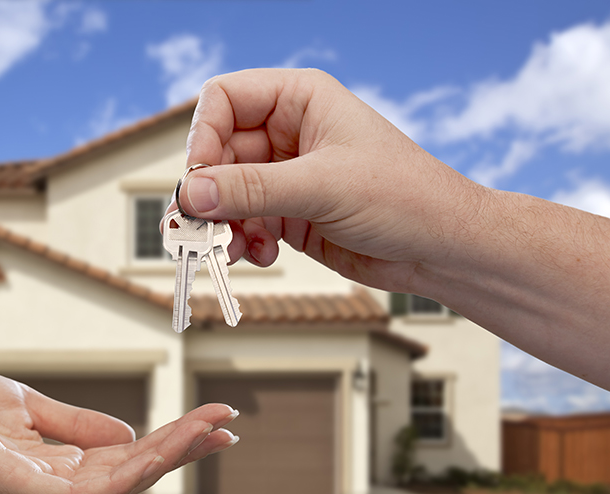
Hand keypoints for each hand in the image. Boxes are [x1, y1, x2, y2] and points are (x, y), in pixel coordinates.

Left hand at [0, 359, 237, 493]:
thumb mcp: (28, 407)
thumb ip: (76, 425)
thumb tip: (130, 435)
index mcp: (56, 466)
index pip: (126, 458)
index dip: (170, 442)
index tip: (211, 420)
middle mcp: (53, 487)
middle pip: (132, 474)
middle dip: (182, 450)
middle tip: (227, 425)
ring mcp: (39, 493)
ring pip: (119, 485)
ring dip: (166, 458)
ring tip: (207, 431)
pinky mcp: (22, 491)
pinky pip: (85, 492)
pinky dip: (126, 473)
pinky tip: (156, 450)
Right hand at [178, 68, 488, 294]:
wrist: (440, 248)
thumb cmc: (405, 197)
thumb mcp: (322, 187)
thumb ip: (252, 190)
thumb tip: (192, 193)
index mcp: (300, 100)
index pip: (225, 100)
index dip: (203, 137)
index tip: (198, 180)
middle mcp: (288, 133)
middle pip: (218, 152)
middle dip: (210, 193)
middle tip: (203, 227)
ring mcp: (286, 175)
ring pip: (226, 193)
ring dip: (224, 224)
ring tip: (235, 248)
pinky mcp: (289, 214)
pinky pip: (244, 222)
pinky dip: (243, 241)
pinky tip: (262, 253)